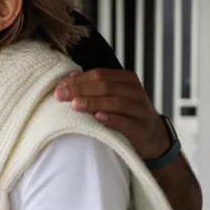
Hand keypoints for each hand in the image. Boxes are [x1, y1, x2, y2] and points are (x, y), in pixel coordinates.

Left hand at [55, 69, 169, 159]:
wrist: (150, 135)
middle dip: (80, 90)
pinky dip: (112, 119)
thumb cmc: (124, 113)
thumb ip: (92, 86)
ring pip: (116, 103)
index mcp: (126, 79)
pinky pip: (127, 123)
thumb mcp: (110, 96)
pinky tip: (98, 118)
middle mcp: (135, 92)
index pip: (99, 75)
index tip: (59, 88)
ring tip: (76, 105)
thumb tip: (69, 78)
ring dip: (94, 103)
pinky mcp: (142, 129)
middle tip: (61, 96)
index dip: (78, 80)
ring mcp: (141, 110)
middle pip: (106, 87)